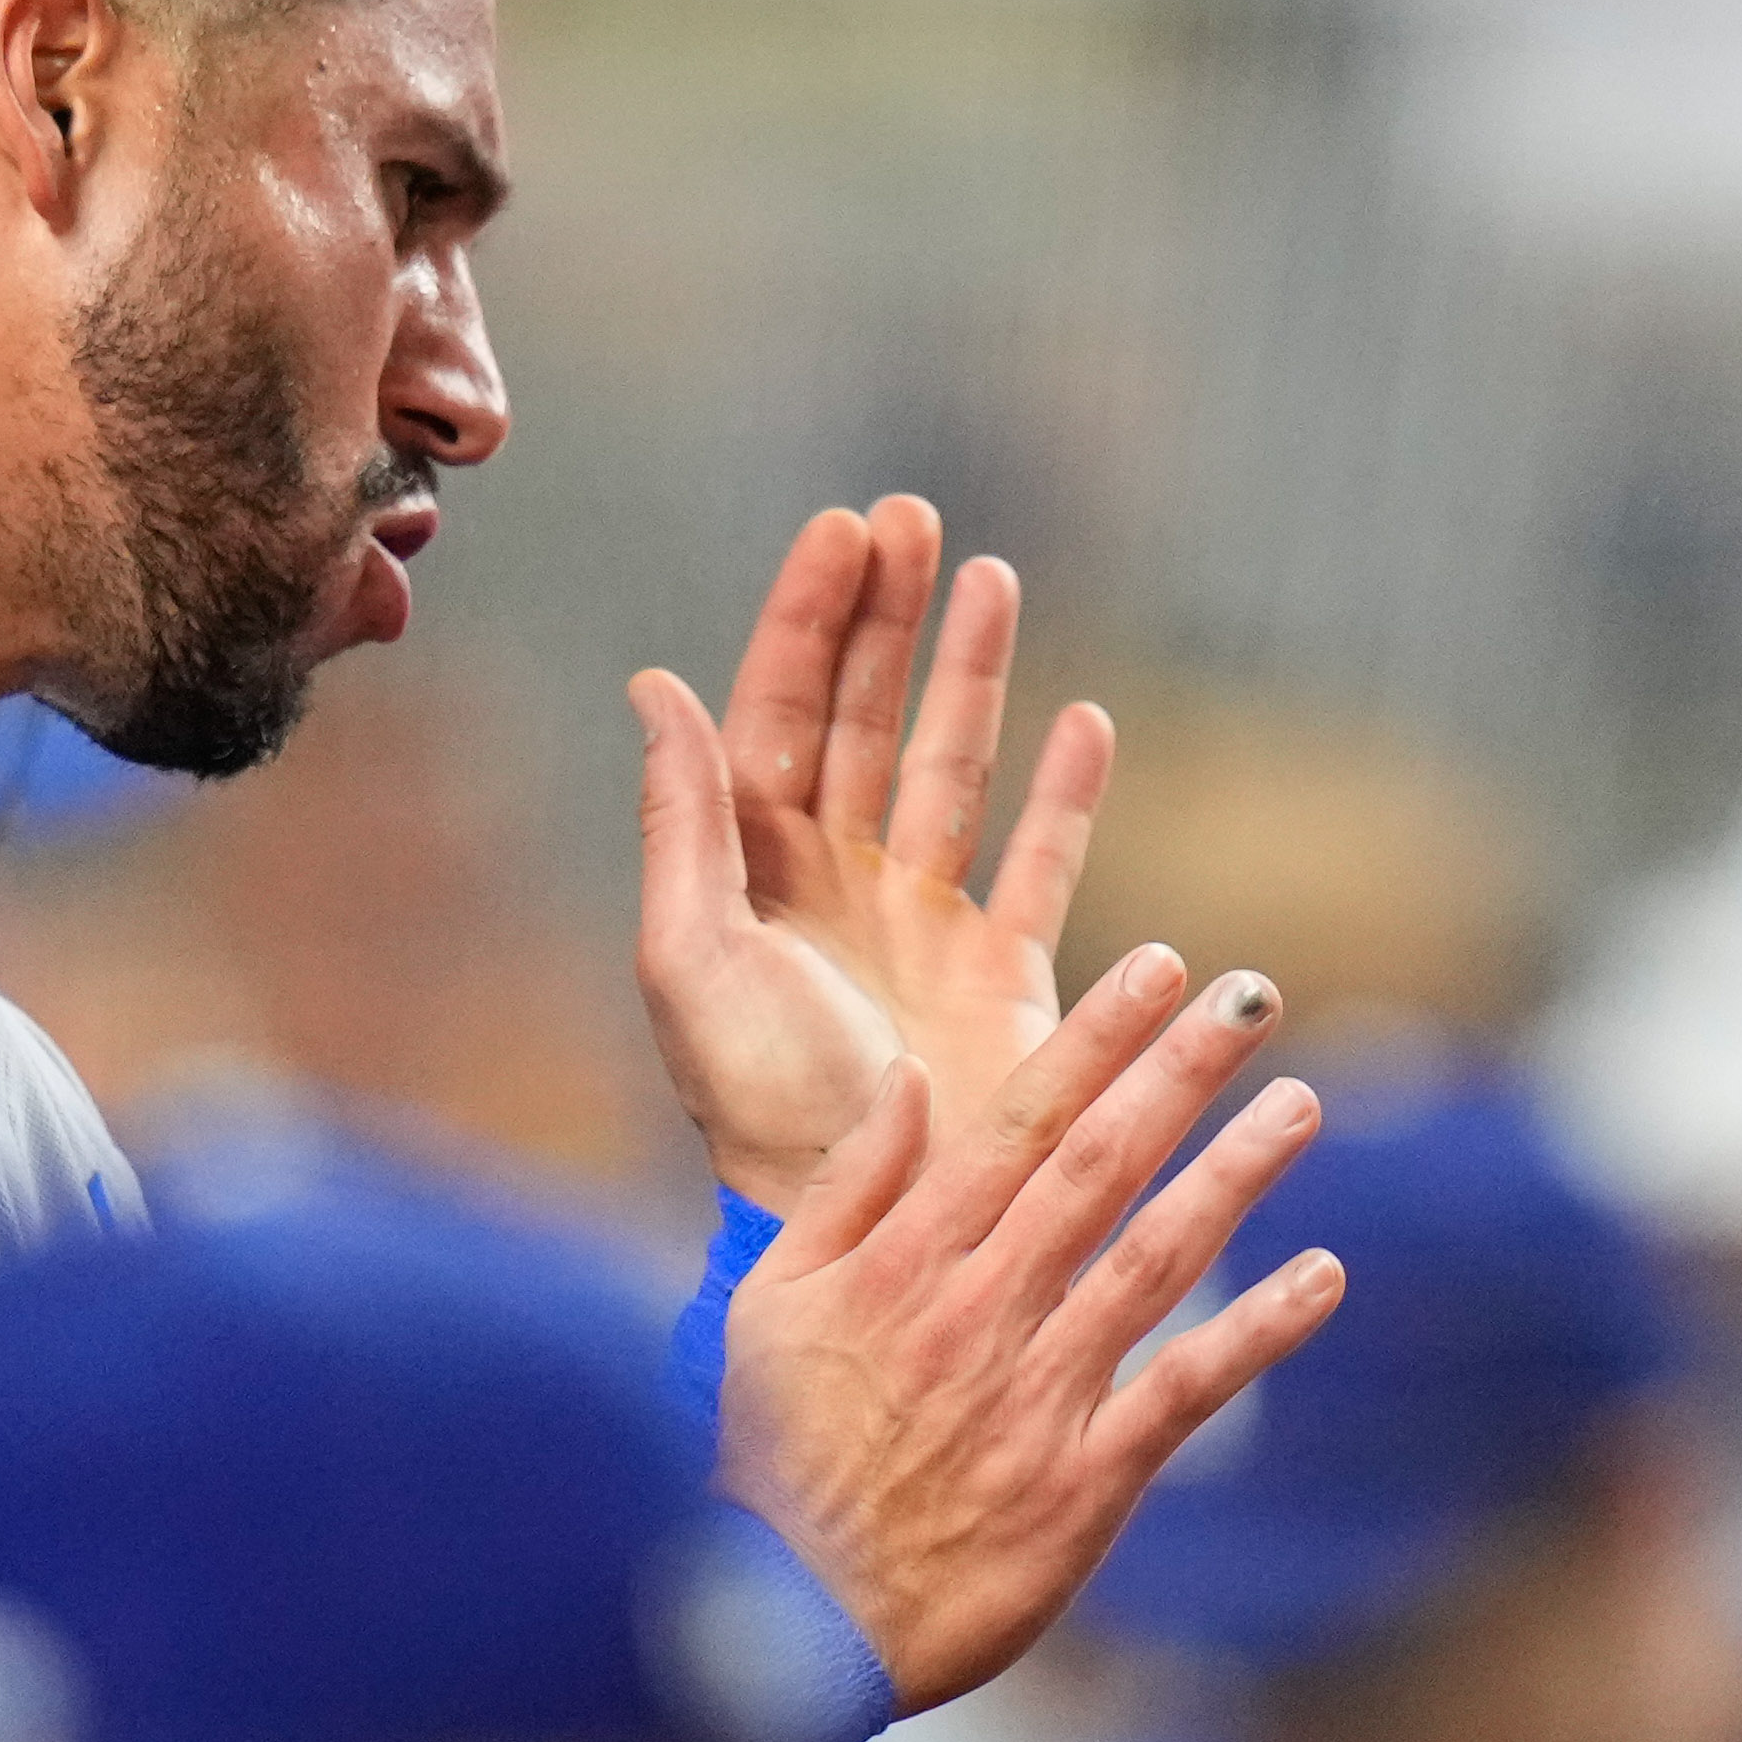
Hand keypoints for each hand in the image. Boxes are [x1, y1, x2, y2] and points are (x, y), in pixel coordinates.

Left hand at [629, 497, 1112, 1211]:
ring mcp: (927, 924)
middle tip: (916, 519)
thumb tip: (656, 686)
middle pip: (865, 716)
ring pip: (953, 767)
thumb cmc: (762, 1111)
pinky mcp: (1006, 973)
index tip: (845, 528)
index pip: (778, 712)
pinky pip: (1042, 862)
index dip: (808, 618)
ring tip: (996, 577)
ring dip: (974, 673)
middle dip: (889, 616)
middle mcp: (838, 885)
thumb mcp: (692, 961)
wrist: (869, 1222)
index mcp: (752, 876)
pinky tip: (1085, 722)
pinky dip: (1066, 795)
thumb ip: (682, 822)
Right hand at [719, 939, 1343, 1710]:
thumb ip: (844, 1190)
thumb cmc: (769, 1461)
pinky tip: (1323, 1277)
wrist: (780, 1628)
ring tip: (1301, 1105)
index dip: (1095, 1039)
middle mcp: (979, 1314)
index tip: (1158, 966)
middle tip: (1252, 999)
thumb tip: (900, 1076)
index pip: (1017, 1124)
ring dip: (1233, 1178)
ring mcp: (1036, 1398)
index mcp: (905, 1264)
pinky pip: (1184, 1395)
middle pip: (1097, 1169)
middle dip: (1178, 1073)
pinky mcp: (1081, 1487)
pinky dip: (1257, 1334)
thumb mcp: (767, 1308)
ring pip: (1152, 1262)